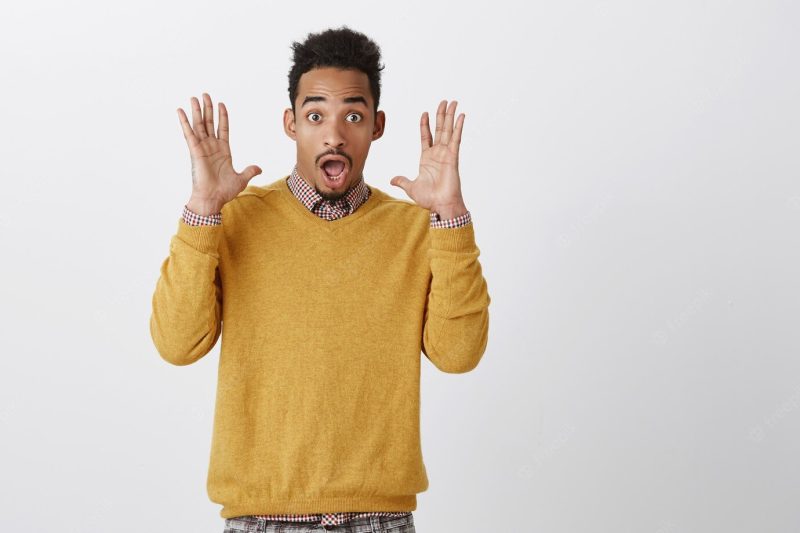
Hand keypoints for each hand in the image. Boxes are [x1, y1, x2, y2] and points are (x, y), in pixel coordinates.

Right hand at [177, 93, 261, 213]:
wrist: (213, 199)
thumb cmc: (224, 191)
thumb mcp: (241, 179)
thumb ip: (249, 171)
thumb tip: (259, 168)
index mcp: (223, 150)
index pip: (223, 128)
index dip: (222, 116)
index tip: (221, 104)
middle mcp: (211, 147)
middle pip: (209, 123)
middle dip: (208, 109)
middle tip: (205, 94)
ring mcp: (202, 148)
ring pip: (199, 125)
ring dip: (197, 111)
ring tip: (194, 97)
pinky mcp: (194, 151)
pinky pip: (188, 134)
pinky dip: (184, 122)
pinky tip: (180, 111)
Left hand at [390, 100, 467, 218]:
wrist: (440, 206)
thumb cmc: (429, 199)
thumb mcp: (411, 187)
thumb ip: (402, 181)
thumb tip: (392, 180)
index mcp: (427, 158)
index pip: (426, 136)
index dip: (425, 125)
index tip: (425, 113)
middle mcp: (438, 153)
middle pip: (440, 129)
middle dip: (441, 115)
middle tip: (444, 101)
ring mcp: (446, 154)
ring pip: (448, 130)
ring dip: (450, 116)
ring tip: (453, 102)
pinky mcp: (453, 157)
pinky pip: (456, 139)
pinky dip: (458, 127)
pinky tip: (461, 116)